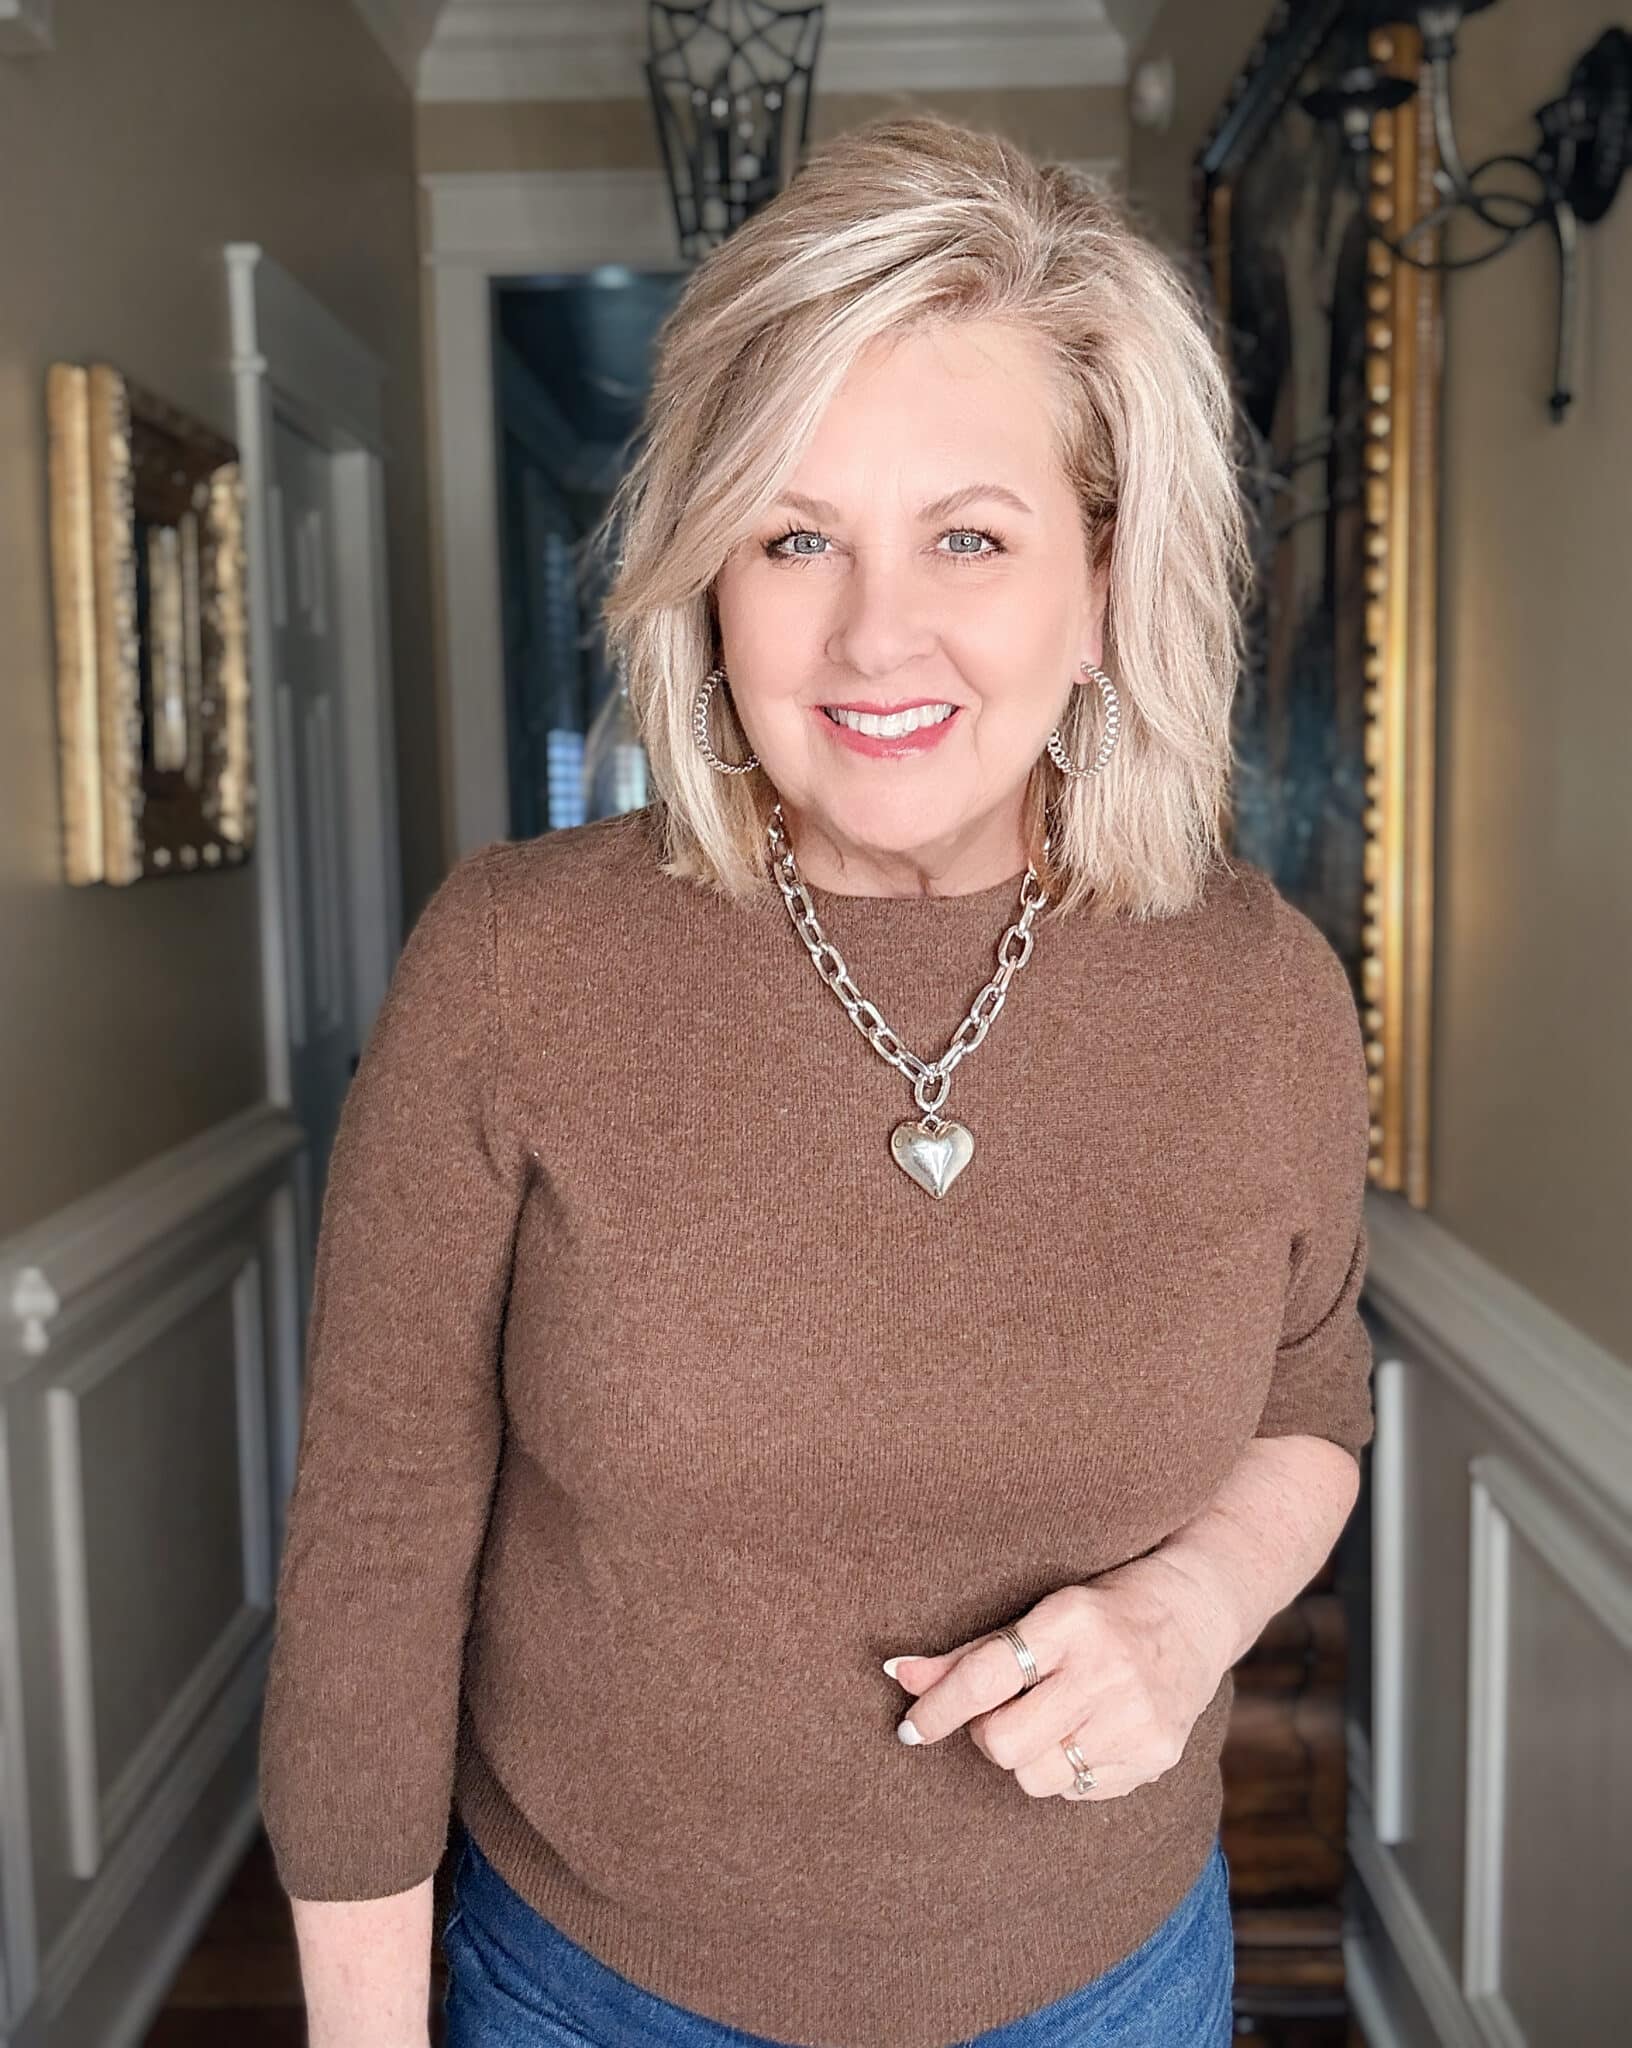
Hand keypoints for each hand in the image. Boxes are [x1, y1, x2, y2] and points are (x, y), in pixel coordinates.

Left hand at [882, 1558, 1231, 1801]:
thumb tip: (897, 1673)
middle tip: (999, 1712)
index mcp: (1070, 1622)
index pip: (986, 1676)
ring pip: (1036, 1777)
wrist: (1196, 1614)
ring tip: (1046, 1721)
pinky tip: (1085, 1731)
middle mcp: (1106, 1671)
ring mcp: (1136, 1720)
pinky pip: (1077, 1791)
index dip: (939, 1707)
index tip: (910, 1727)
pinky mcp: (1156, 1756)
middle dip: (986, 1734)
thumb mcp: (1038, 1614)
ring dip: (1026, 1757)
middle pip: (1004, 1742)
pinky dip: (1066, 1770)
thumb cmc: (1100, 1610)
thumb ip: (968, 1653)